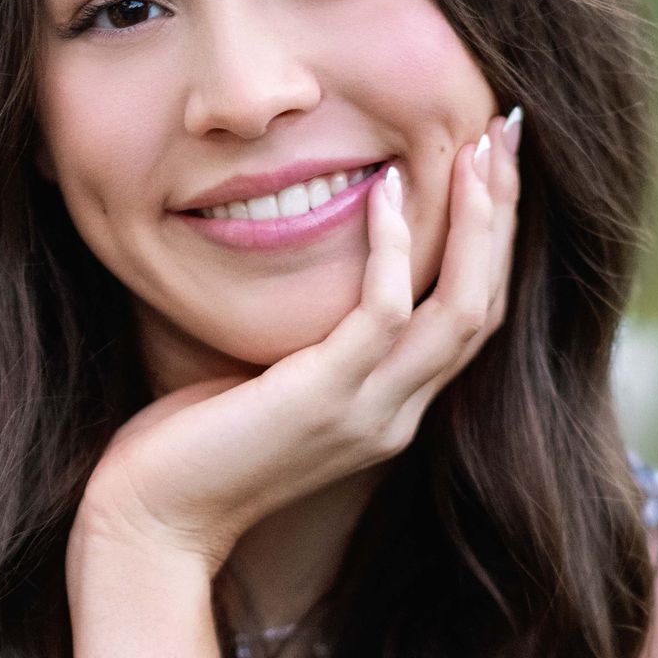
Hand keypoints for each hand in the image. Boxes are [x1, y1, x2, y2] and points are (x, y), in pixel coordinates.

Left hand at [76, 117, 520, 573]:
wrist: (153, 526)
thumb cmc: (190, 450)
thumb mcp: (267, 380)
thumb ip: (306, 335)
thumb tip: (309, 260)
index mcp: (389, 411)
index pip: (471, 318)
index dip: (492, 242)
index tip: (490, 165)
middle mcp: (395, 416)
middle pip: (486, 305)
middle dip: (503, 215)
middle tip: (504, 132)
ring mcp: (368, 413)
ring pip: (463, 309)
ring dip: (477, 222)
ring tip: (476, 146)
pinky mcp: (325, 402)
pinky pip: (386, 313)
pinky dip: (393, 248)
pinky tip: (384, 189)